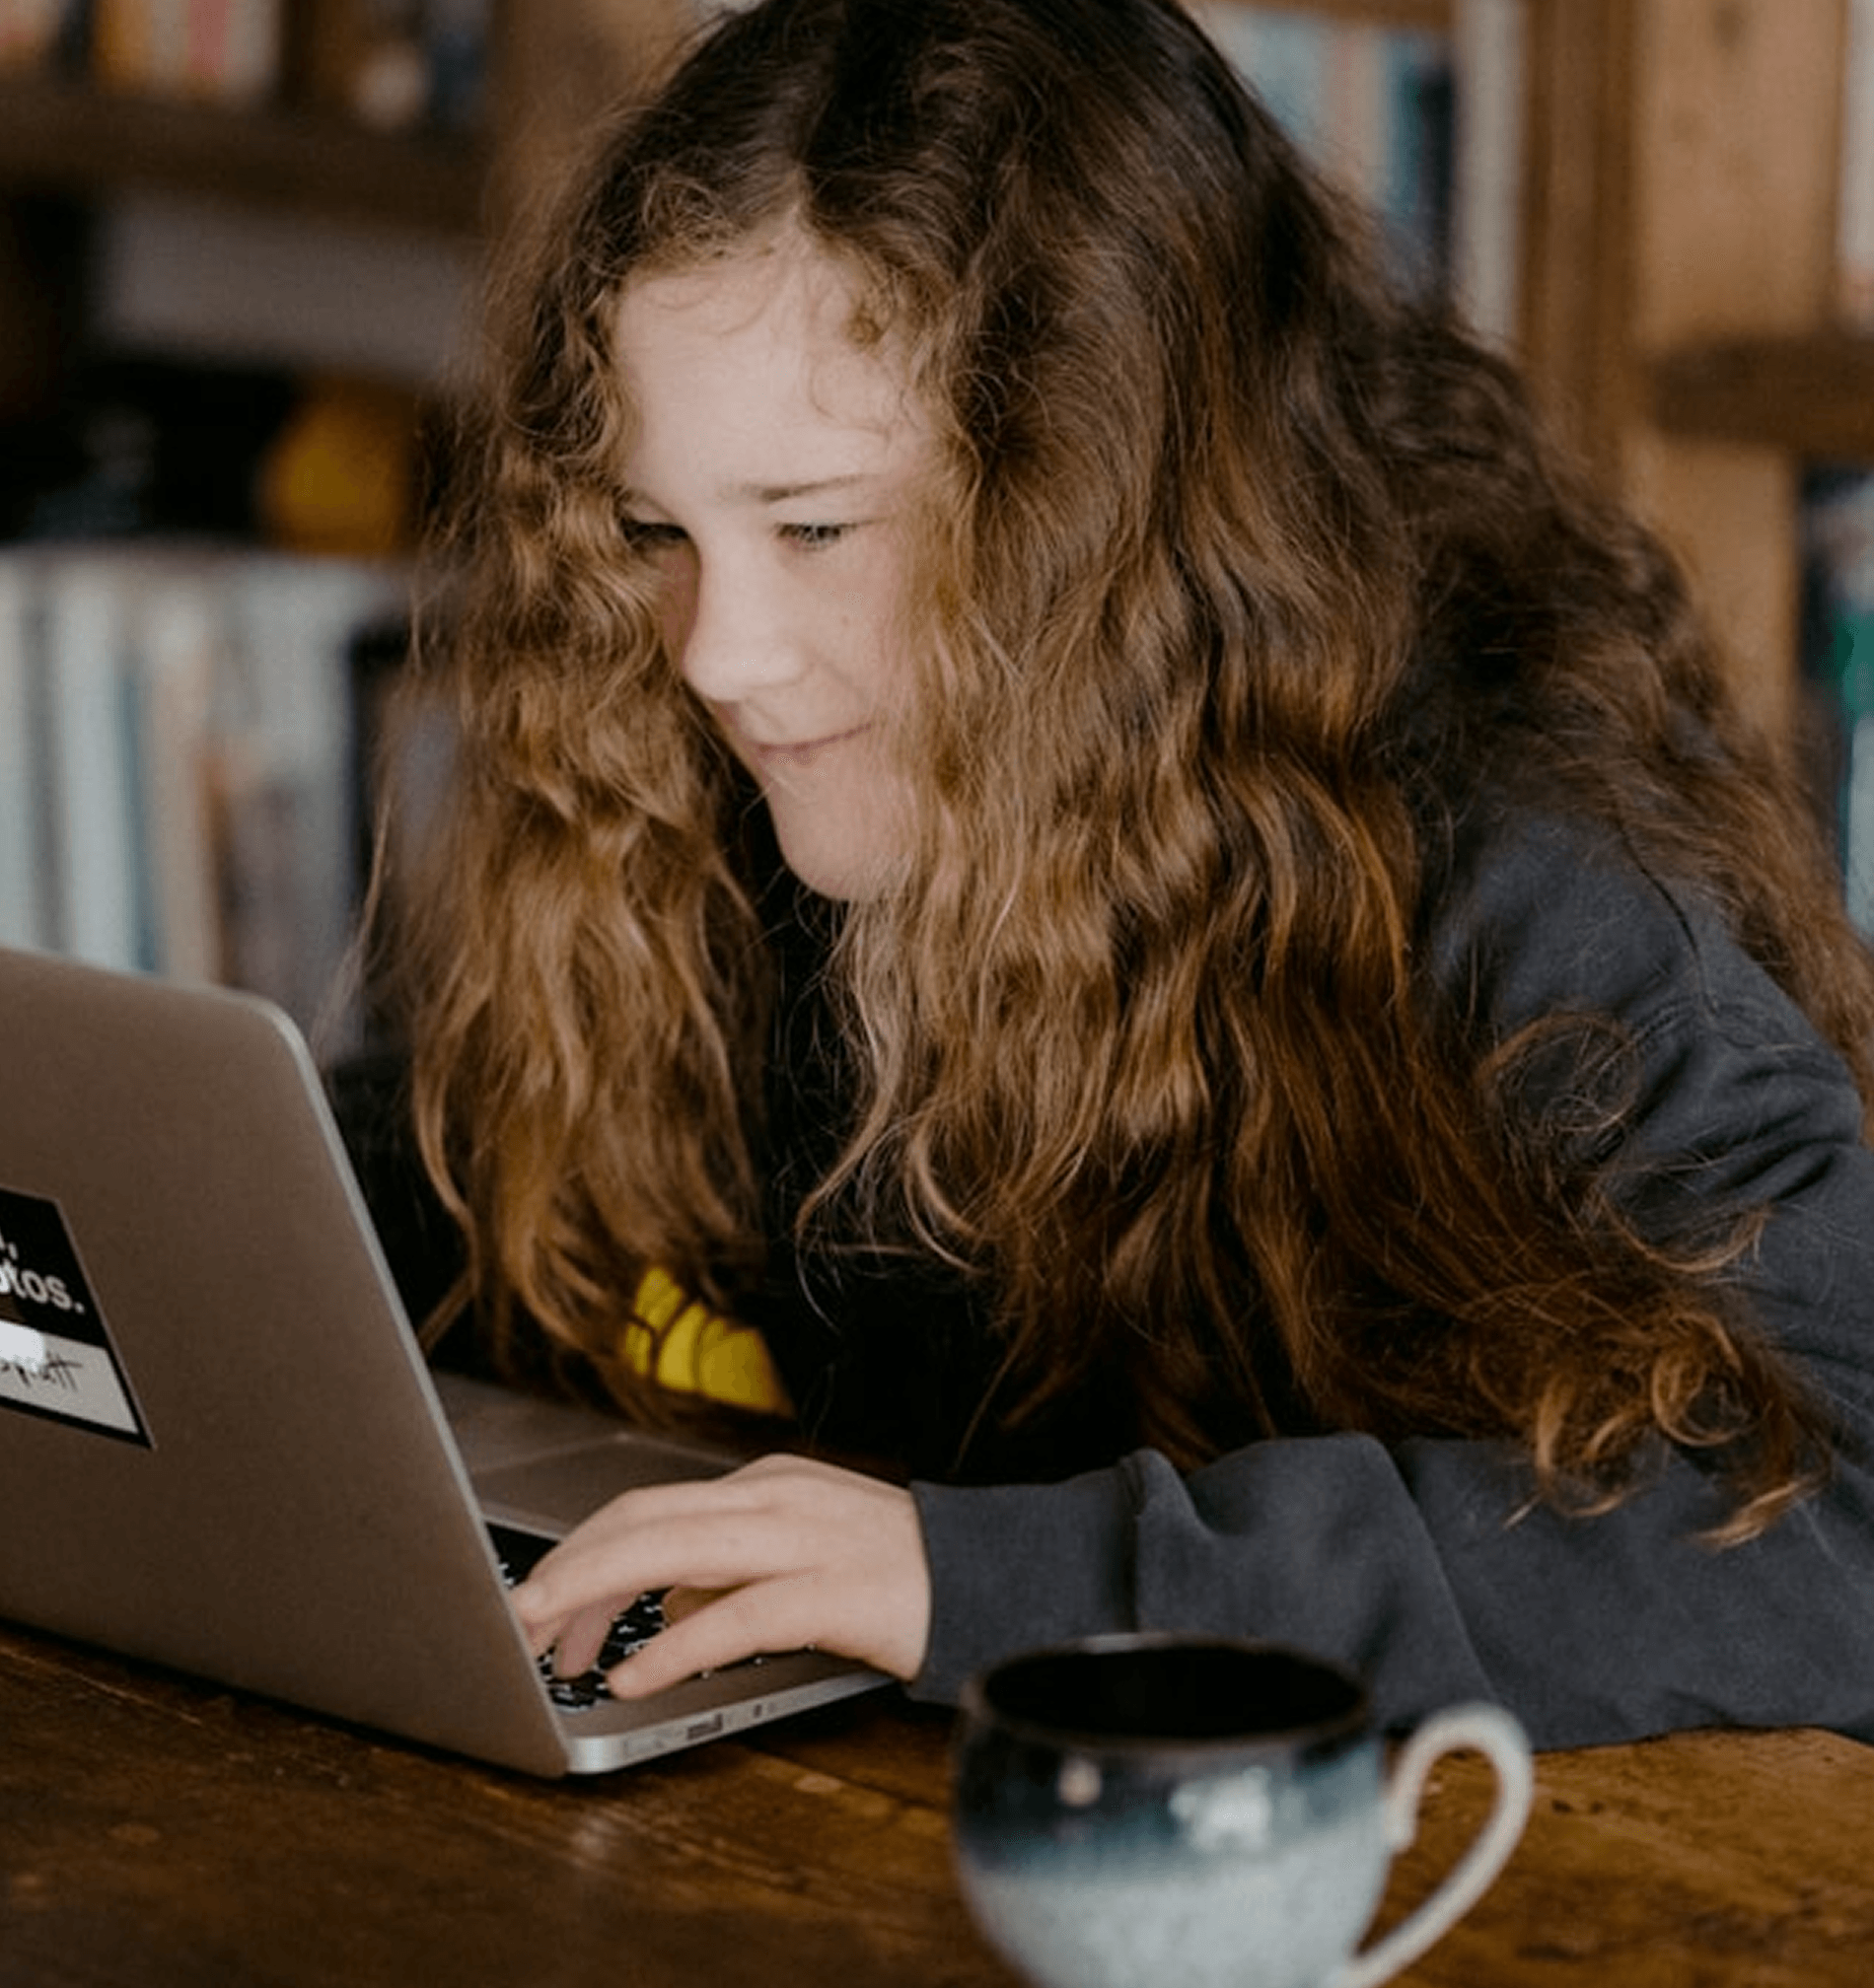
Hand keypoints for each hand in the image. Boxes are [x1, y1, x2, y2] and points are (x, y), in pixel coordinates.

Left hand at [509, 1454, 931, 1696]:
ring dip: (596, 1596)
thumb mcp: (801, 1555)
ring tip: (551, 1644)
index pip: (645, 1510)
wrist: (992, 1577)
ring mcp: (802, 1539)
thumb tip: (664, 1601)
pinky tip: (636, 1676)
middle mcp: (773, 1498)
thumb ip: (730, 1570)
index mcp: (763, 1486)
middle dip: (565, 1571)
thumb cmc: (898, 1573)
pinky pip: (734, 1617)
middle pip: (640, 1521)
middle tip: (516, 1623)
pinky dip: (674, 1646)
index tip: (540, 1608)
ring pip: (671, 1552)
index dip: (579, 1558)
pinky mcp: (831, 1592)